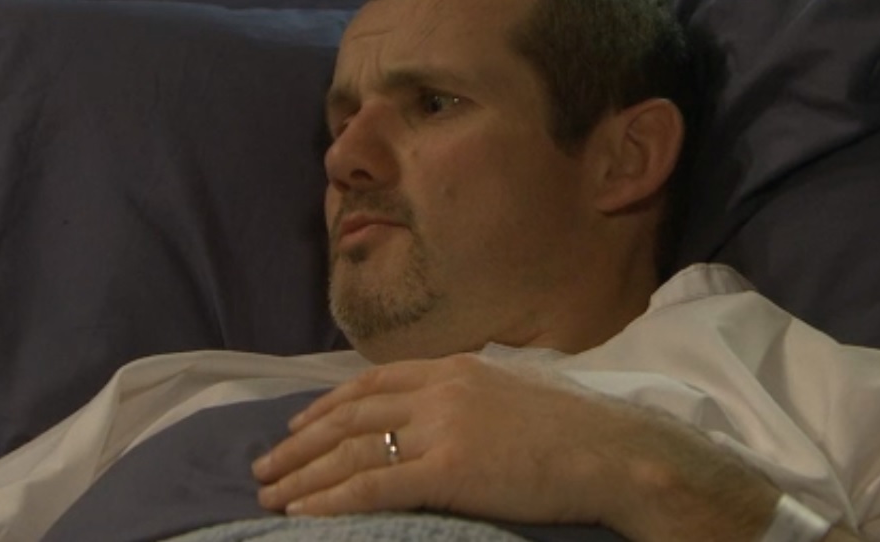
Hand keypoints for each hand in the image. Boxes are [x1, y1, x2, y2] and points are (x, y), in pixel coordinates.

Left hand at [252, 354, 784, 540]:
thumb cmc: (576, 434)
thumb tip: (440, 415)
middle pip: (349, 414)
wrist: (617, 453)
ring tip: (268, 493)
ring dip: (303, 473)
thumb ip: (470, 398)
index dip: (326, 405)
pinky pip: (373, 484)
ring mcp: (443, 426)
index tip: (297, 424)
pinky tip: (302, 511)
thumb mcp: (515, 396)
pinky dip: (331, 498)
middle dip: (299, 442)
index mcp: (455, 367)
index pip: (372, 382)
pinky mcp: (450, 468)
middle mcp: (441, 388)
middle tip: (262, 465)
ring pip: (352, 450)